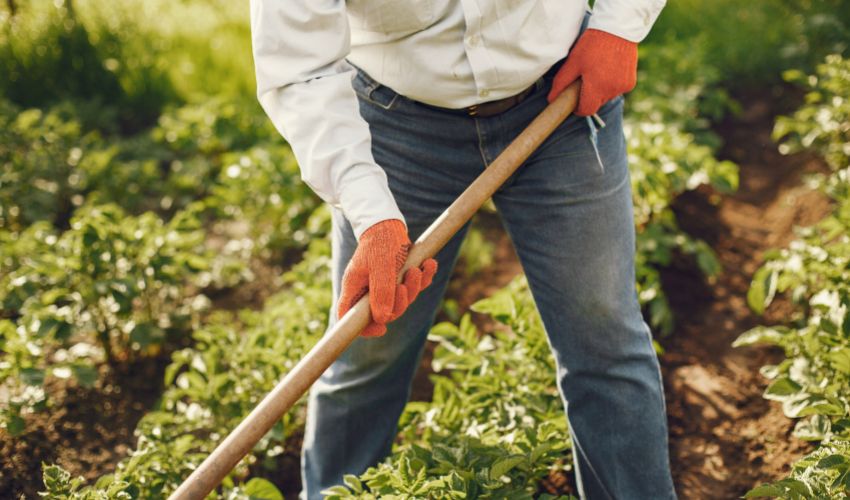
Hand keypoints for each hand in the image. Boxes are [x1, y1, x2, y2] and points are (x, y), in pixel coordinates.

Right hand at [338, 219, 437, 336]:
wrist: (389, 221)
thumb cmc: (380, 242)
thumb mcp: (381, 267)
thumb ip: (381, 292)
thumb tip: (383, 319)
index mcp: (356, 288)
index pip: (349, 317)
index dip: (364, 328)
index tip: (381, 329)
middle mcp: (368, 289)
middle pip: (383, 312)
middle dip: (400, 302)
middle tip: (404, 285)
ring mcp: (384, 284)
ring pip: (402, 300)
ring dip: (414, 287)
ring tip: (417, 269)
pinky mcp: (399, 276)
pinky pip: (414, 286)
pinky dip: (424, 277)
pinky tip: (430, 264)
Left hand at [547, 29, 637, 116]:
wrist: (618, 29)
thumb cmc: (592, 45)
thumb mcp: (573, 62)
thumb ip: (561, 83)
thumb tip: (551, 99)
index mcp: (596, 88)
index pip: (586, 111)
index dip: (578, 108)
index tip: (573, 100)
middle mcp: (611, 91)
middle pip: (596, 104)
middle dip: (588, 97)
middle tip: (584, 80)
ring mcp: (622, 87)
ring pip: (606, 97)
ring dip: (600, 90)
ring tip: (597, 72)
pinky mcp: (630, 83)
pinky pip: (616, 90)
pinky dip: (611, 84)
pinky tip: (608, 70)